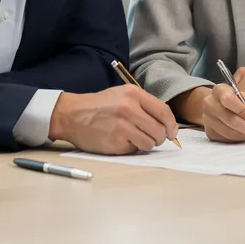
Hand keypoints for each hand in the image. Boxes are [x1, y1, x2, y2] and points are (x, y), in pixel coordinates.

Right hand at [48, 86, 178, 154]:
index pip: (164, 111)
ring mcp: (123, 125)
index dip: (171, 125)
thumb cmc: (99, 106)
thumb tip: (166, 123)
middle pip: (160, 130)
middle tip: (152, 138)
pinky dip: (132, 147)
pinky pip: (135, 149)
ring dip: (146, 144)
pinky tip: (122, 140)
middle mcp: (130, 108)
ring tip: (135, 138)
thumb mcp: (122, 95)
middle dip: (160, 137)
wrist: (72, 115)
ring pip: (150, 142)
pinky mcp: (116, 141)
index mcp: (134, 94)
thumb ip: (144, 105)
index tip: (172, 132)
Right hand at [201, 84, 244, 142]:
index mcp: (219, 90)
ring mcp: (207, 118)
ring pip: (227, 131)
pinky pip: (224, 139)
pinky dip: (236, 139)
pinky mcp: (209, 132)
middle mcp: (209, 103)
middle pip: (229, 118)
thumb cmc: (237, 101)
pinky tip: (240, 134)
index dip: (243, 111)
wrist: (221, 107)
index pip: (228, 99)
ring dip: (242, 134)